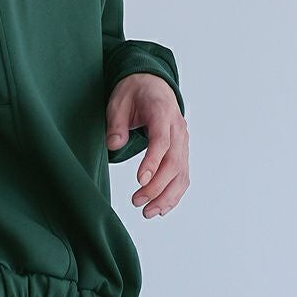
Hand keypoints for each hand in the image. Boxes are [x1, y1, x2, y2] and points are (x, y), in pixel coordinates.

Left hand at [106, 73, 189, 218]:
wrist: (152, 83)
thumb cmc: (134, 92)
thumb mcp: (118, 102)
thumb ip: (116, 124)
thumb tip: (113, 144)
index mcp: (162, 113)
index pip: (161, 142)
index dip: (152, 162)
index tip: (140, 180)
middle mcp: (178, 129)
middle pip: (174, 162)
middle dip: (157, 186)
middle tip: (137, 201)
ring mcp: (182, 141)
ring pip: (182, 173)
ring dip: (167, 196)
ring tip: (148, 212)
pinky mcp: (182, 151)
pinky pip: (182, 175)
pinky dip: (174, 193)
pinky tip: (161, 207)